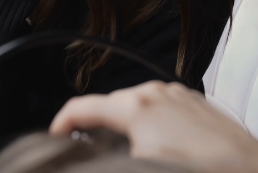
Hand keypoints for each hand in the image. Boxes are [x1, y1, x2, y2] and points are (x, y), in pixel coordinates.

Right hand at [50, 81, 257, 172]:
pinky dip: (148, 126)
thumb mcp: (141, 167)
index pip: (80, 108)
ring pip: (135, 107)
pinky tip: (158, 149)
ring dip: (122, 128)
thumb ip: (108, 158)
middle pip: (108, 106)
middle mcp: (154, 93)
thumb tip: (93, 157)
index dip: (60, 125)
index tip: (54, 141)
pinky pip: (160, 110)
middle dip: (93, 129)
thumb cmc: (203, 170)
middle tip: (86, 153)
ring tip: (123, 154)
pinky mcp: (196, 104)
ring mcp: (178, 95)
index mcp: (134, 107)